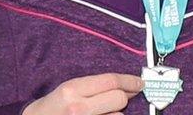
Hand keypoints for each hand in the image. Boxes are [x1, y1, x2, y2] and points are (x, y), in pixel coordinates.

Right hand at [23, 73, 143, 114]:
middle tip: (124, 97)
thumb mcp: (68, 90)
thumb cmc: (52, 108)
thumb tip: (124, 85)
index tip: (140, 82)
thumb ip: (93, 86)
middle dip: (125, 97)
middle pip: (119, 98)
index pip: (111, 81)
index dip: (130, 81)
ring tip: (103, 112)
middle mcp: (79, 107)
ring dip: (116, 113)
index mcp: (72, 90)